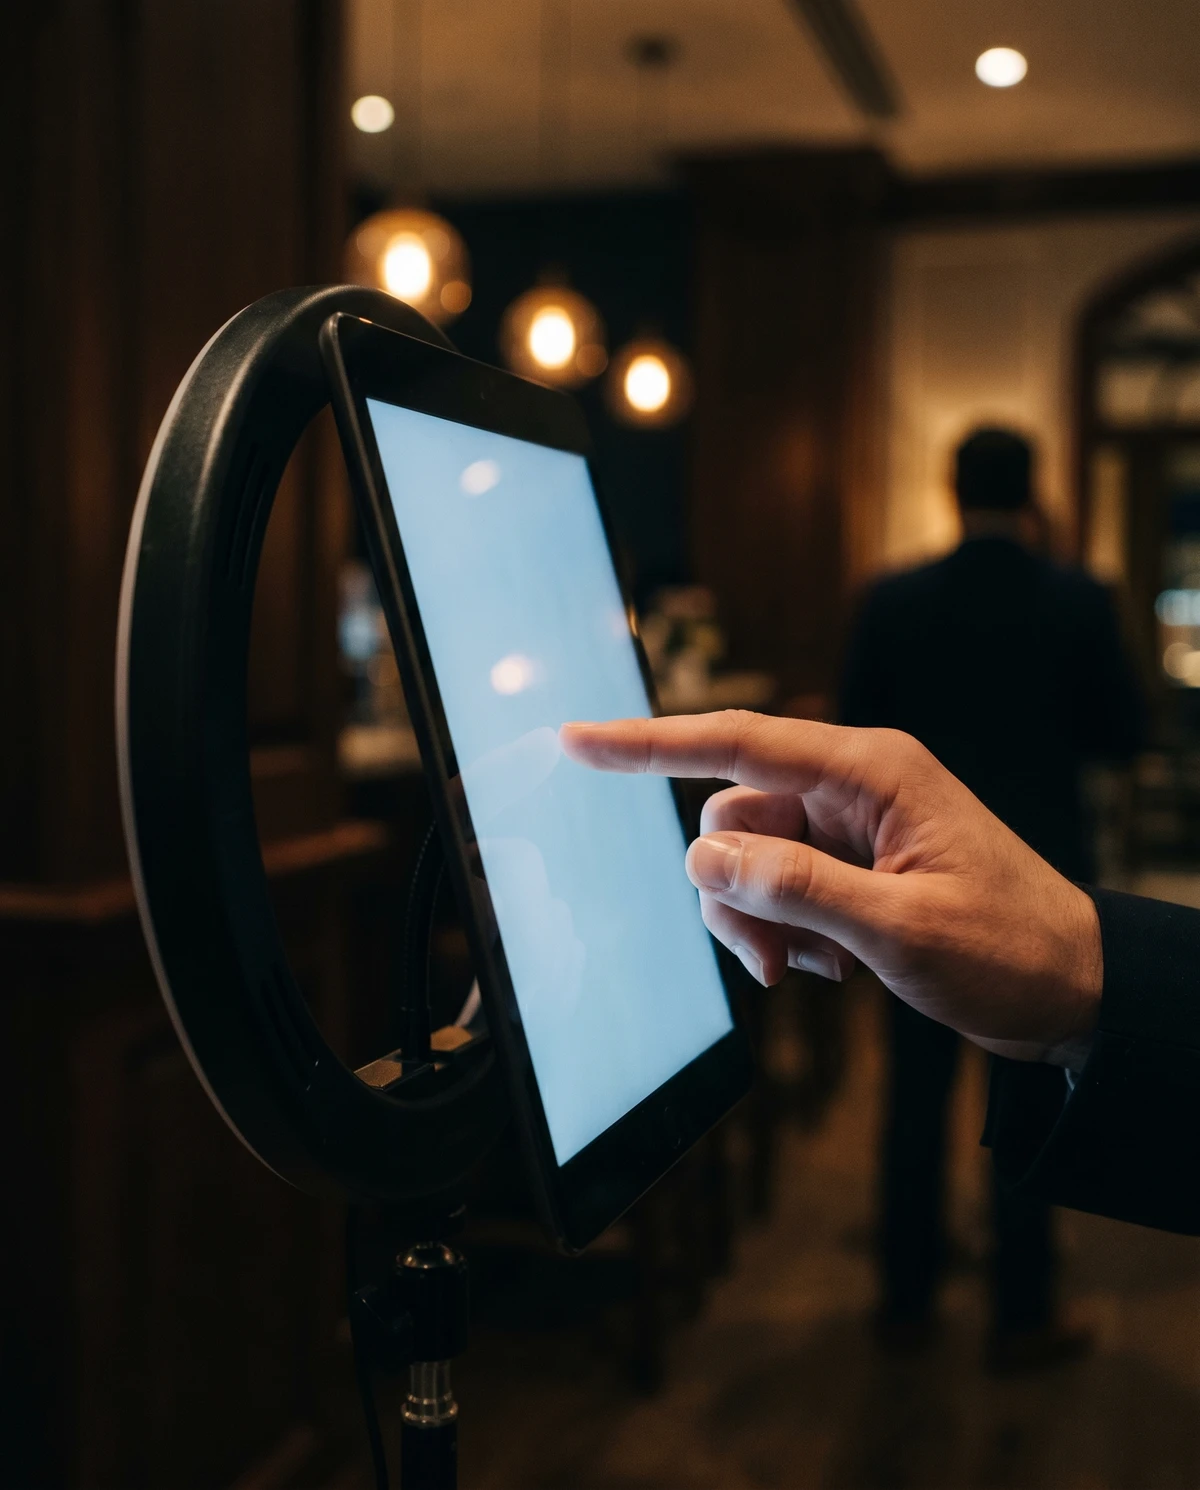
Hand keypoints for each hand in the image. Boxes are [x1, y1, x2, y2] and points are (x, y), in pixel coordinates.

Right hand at [560, 711, 1101, 1065]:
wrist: (1073, 990)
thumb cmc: (1008, 950)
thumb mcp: (900, 928)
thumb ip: (797, 890)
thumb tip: (703, 863)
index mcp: (870, 771)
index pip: (736, 742)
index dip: (648, 743)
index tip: (577, 741)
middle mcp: (852, 786)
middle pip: (731, 819)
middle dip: (733, 894)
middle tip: (769, 963)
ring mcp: (849, 826)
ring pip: (747, 860)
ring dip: (759, 922)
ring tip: (811, 970)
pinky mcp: (850, 865)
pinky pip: (776, 887)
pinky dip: (783, 931)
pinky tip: (833, 967)